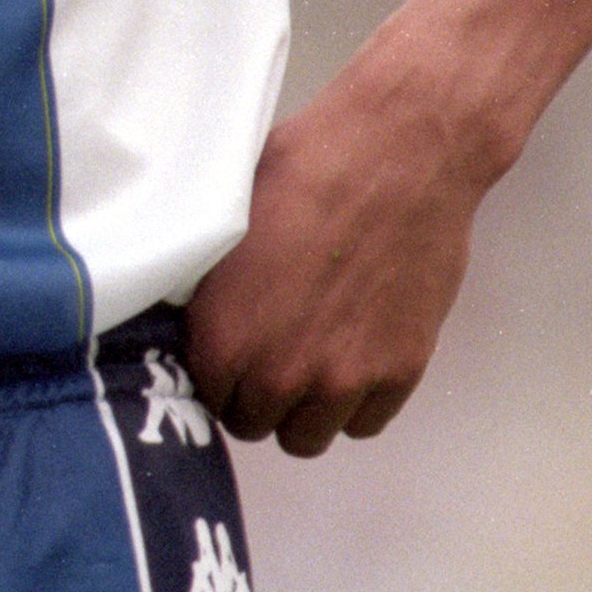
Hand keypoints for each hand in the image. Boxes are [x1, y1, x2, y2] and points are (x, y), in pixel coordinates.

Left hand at [184, 8, 506, 456]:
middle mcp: (278, 373)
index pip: (204, 396)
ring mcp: (342, 380)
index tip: (230, 350)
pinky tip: (354, 355)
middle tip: (271, 351)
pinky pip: (364, 424)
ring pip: (306, 437)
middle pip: (252, 423)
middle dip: (256, 393)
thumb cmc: (304, 169)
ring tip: (312, 359)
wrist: (399, 154)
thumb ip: (208, 290)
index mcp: (224, 336)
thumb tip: (192, 314)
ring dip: (304, 408)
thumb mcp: (227, 223)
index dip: (216, 372)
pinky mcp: (398, 375)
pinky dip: (356, 402)